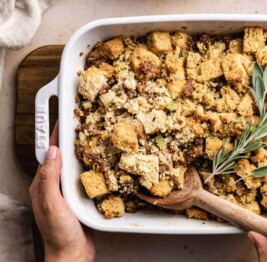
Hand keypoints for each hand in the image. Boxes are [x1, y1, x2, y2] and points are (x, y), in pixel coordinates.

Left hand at [29, 122, 95, 261]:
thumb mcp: (51, 204)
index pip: (48, 153)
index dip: (55, 135)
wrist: (73, 254)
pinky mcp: (79, 197)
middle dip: (70, 138)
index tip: (65, 119)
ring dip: (83, 150)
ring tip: (93, 136)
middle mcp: (53, 185)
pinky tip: (101, 161)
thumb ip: (49, 178)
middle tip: (82, 123)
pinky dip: (92, 165)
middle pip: (61, 156)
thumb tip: (52, 151)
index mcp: (42, 184)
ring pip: (74, 164)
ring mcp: (67, 191)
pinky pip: (85, 176)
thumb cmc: (59, 233)